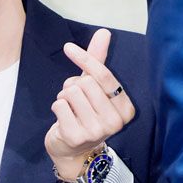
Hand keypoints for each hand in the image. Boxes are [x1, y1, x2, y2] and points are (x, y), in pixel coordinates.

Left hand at [45, 29, 134, 180]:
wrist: (72, 150)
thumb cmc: (85, 113)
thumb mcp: (94, 87)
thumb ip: (98, 60)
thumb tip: (104, 32)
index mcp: (125, 109)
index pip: (104, 76)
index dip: (85, 59)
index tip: (68, 48)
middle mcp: (115, 122)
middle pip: (84, 83)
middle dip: (73, 86)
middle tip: (75, 101)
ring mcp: (96, 131)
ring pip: (71, 93)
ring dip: (64, 97)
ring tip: (70, 109)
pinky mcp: (76, 136)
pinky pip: (59, 105)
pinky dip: (57, 107)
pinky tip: (63, 119)